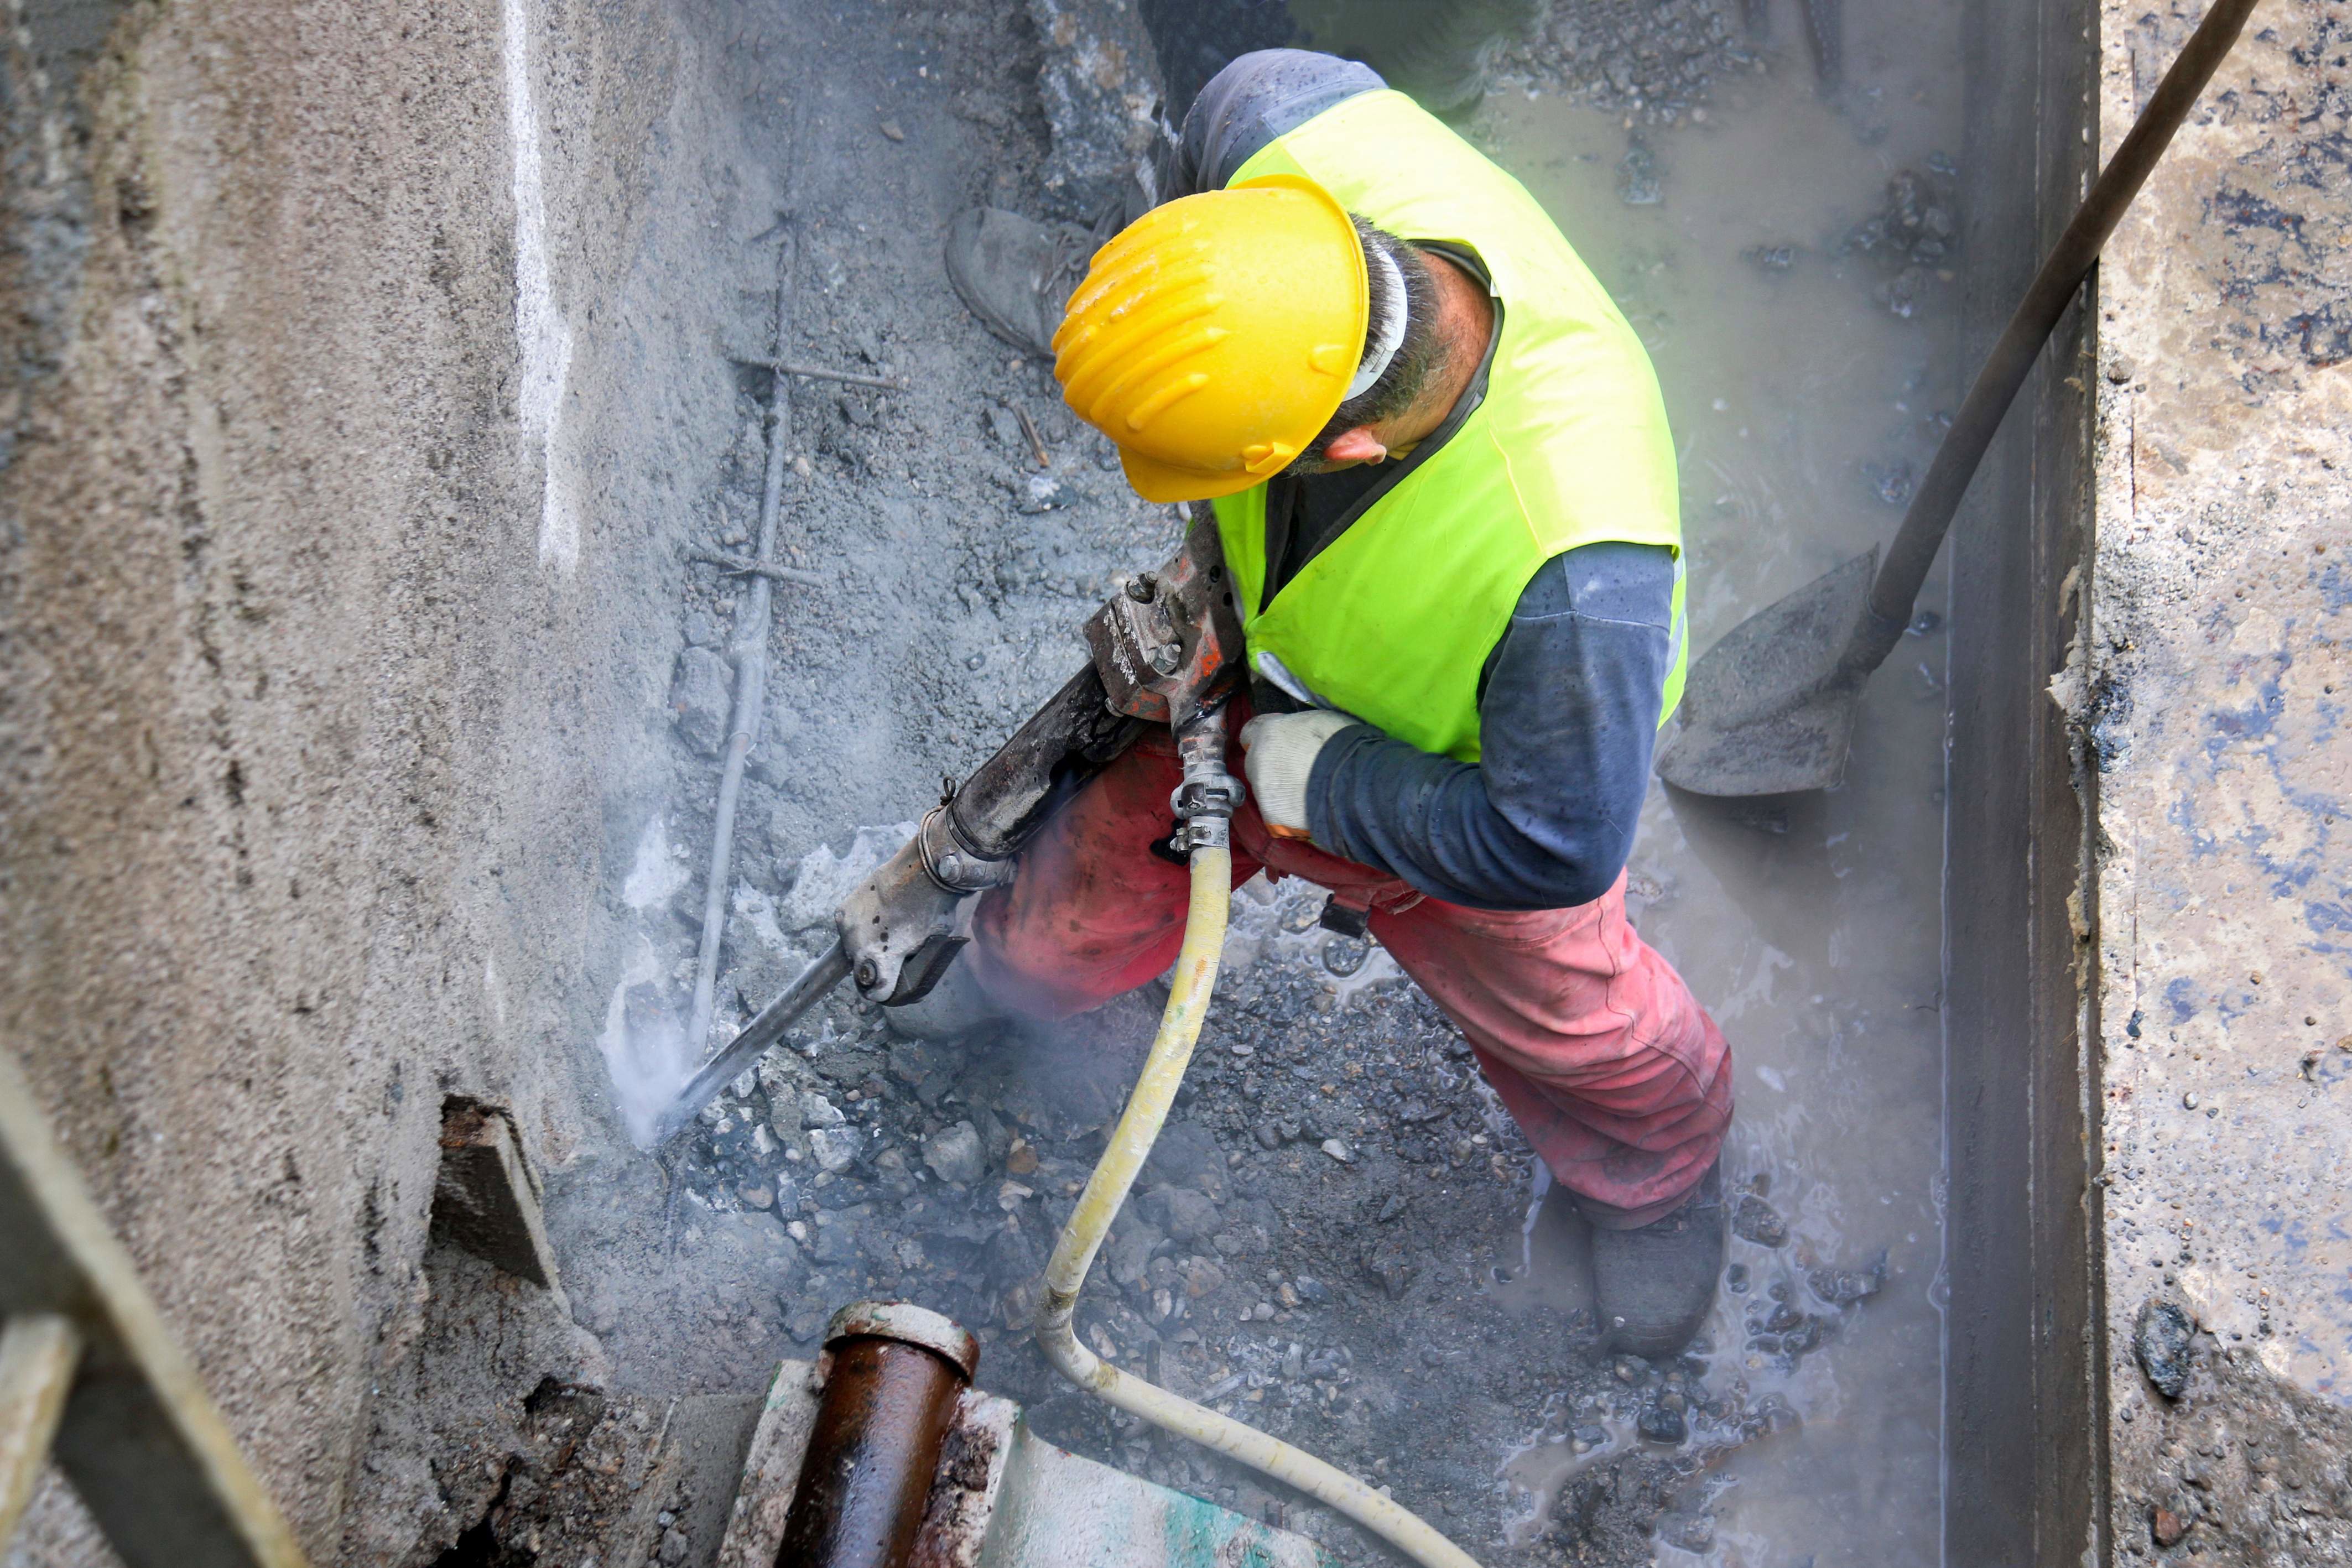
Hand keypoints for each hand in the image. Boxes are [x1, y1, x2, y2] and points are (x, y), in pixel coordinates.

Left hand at [1238, 710, 1355, 840]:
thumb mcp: (1319, 720)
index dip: (1266, 740)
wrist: (1355, 780)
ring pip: (1266, 791)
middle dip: (1272, 767)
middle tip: (1298, 772)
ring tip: (1309, 794)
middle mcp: (1258, 760)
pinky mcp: (1272, 816)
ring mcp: (1263, 790)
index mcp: (1268, 733)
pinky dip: (1290, 813)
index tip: (1278, 745)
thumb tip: (1299, 734)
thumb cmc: (1344, 743)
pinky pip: (1277, 814)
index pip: (1250, 734)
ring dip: (1282, 792)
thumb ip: (1299, 729)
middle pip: (1256, 764)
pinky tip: (1309, 810)